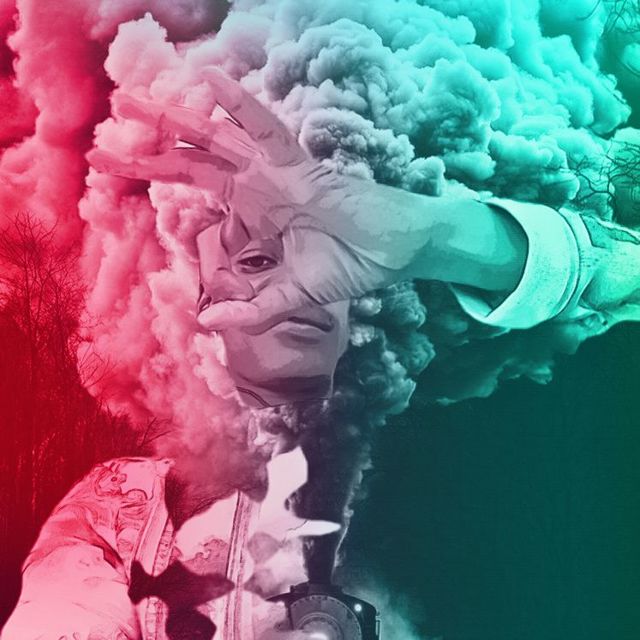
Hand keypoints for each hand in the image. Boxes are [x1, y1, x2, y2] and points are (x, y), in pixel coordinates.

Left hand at [88, 69, 421, 331]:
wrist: (395, 253)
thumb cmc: (349, 267)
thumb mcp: (291, 296)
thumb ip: (251, 308)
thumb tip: (207, 322)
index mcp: (253, 211)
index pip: (194, 186)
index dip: (156, 175)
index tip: (115, 169)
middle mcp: (258, 186)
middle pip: (193, 160)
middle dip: (148, 148)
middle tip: (104, 143)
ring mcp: (278, 174)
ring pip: (218, 140)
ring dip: (175, 122)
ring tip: (132, 103)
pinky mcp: (303, 169)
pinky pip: (270, 132)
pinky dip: (244, 109)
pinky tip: (211, 83)